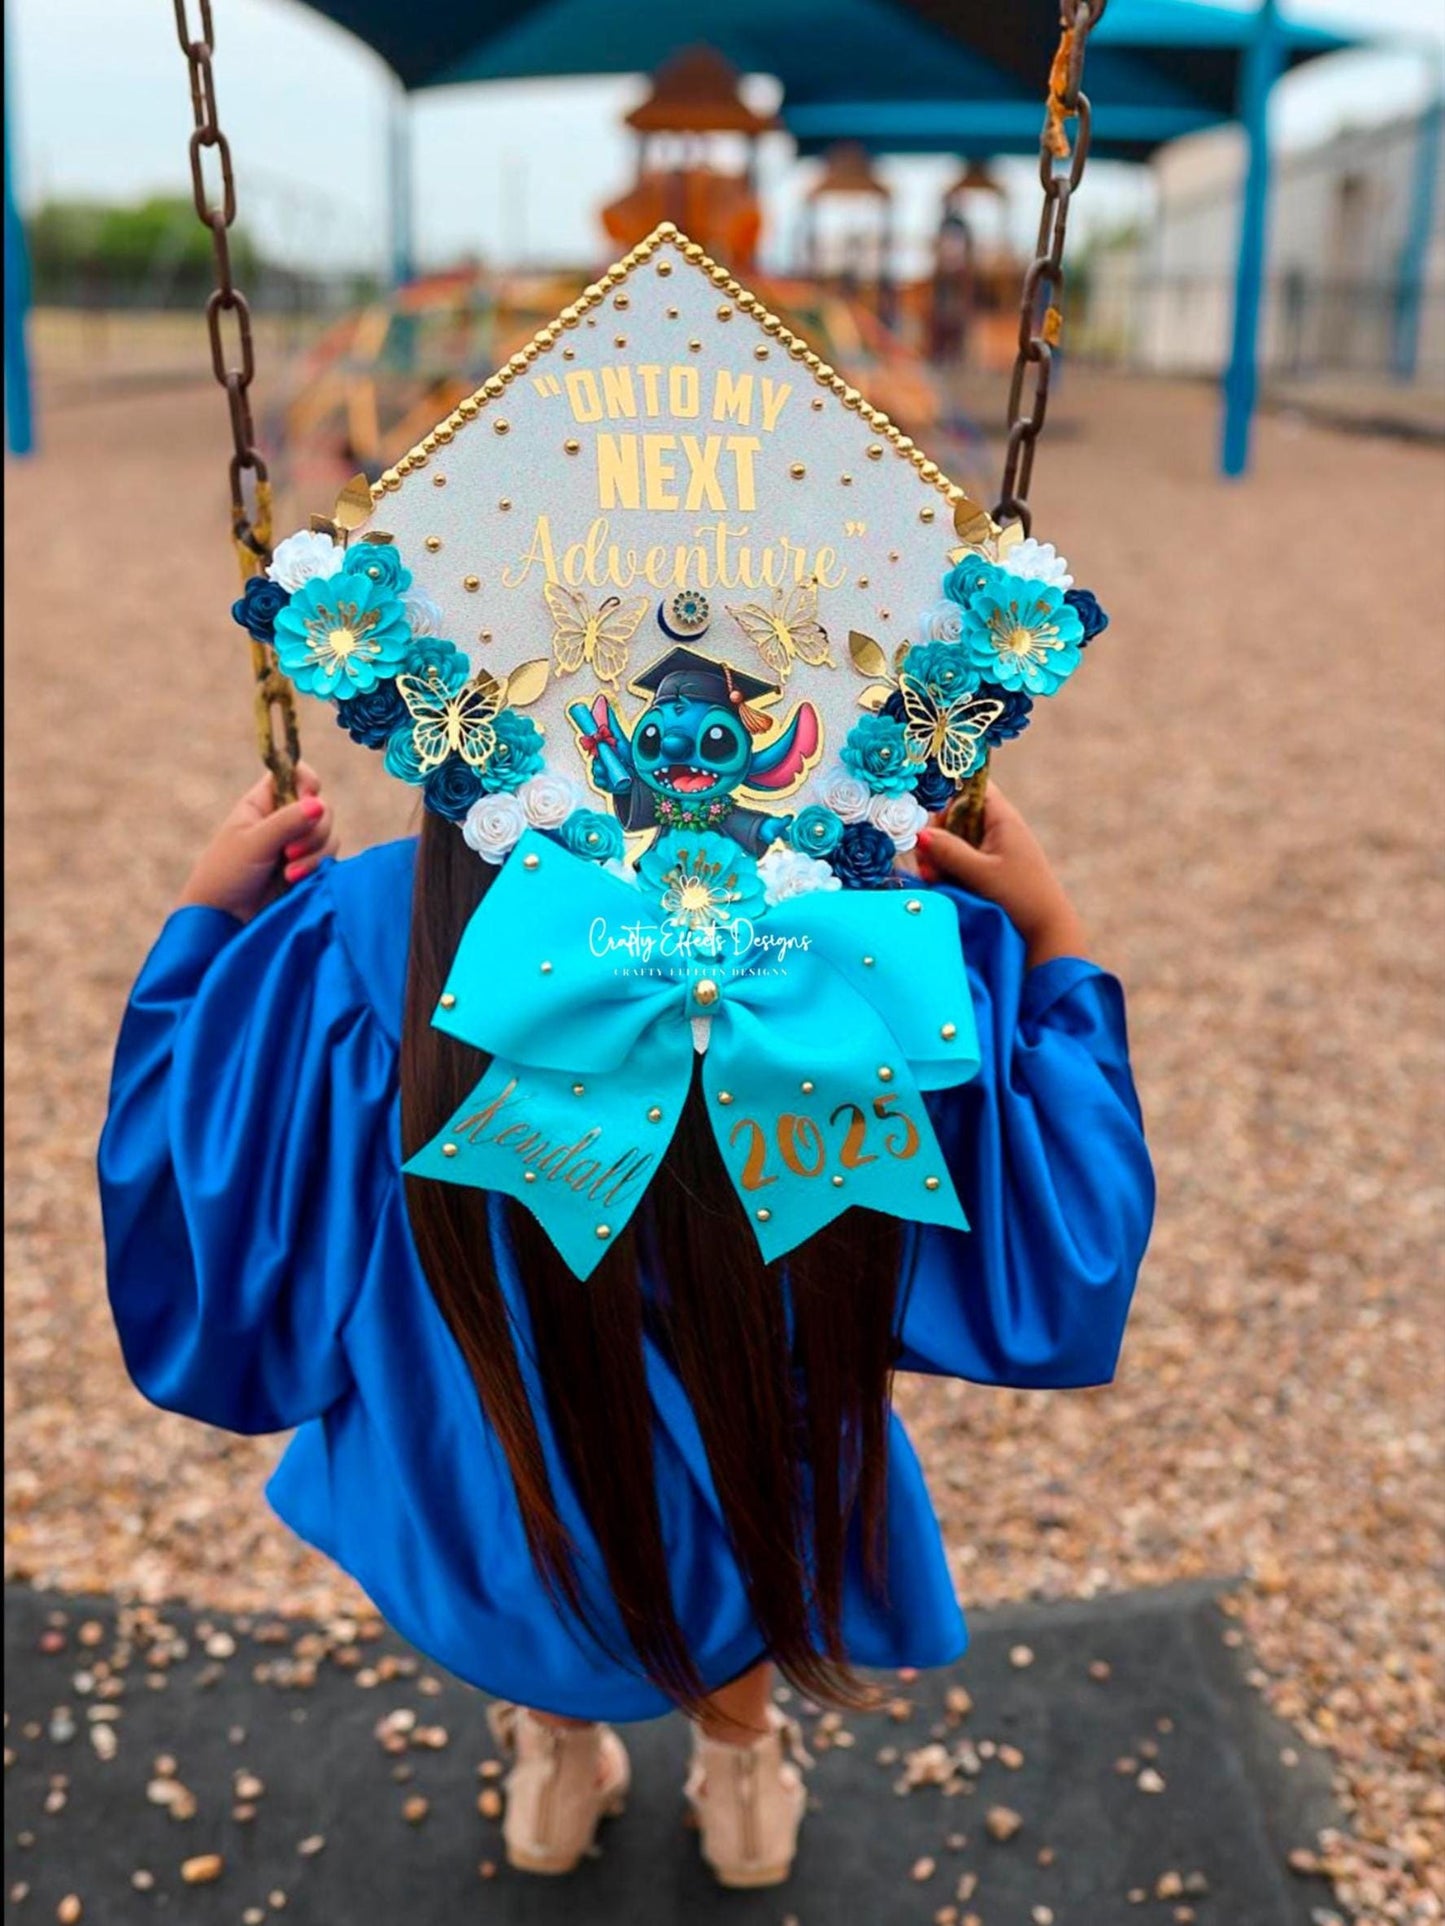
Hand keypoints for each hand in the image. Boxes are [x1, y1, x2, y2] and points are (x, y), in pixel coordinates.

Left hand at [178, 762, 337, 923]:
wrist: (223, 921)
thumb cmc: (226, 875)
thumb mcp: (253, 843)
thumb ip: (286, 822)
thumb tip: (318, 803)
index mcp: (263, 803)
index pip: (293, 775)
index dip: (306, 780)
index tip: (308, 795)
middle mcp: (283, 820)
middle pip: (319, 807)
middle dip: (312, 829)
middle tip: (289, 851)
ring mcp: (297, 845)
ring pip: (328, 834)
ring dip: (314, 853)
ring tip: (289, 873)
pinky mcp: (308, 868)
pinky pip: (329, 858)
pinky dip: (317, 867)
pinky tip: (296, 881)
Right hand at [914, 782, 1088, 967]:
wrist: (1047, 930)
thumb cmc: (1020, 896)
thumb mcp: (980, 873)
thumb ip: (949, 851)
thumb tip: (919, 833)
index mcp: (1002, 818)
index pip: (971, 786)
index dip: (947, 795)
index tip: (929, 819)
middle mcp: (998, 828)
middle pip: (957, 815)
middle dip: (938, 835)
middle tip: (928, 862)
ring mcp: (994, 848)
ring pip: (956, 839)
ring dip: (941, 856)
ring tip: (934, 878)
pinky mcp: (991, 867)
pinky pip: (963, 858)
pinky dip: (950, 868)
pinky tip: (942, 884)